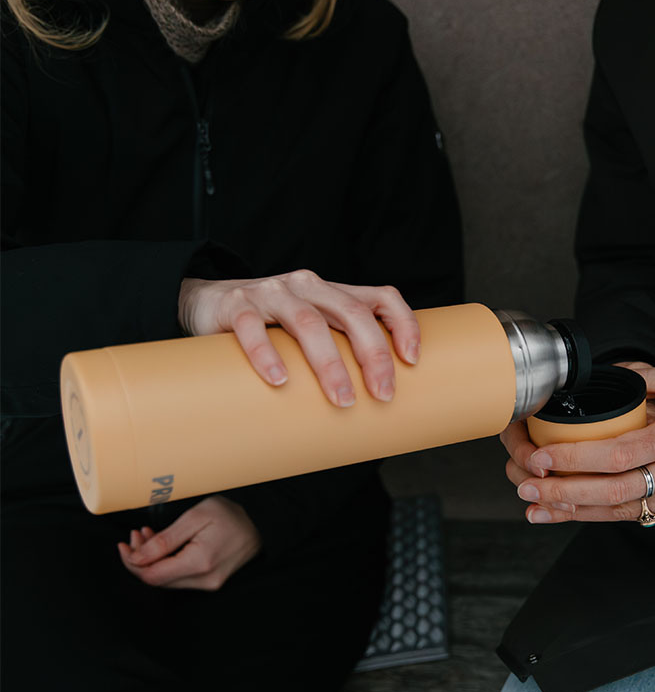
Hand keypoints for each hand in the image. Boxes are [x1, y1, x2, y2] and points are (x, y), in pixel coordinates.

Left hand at [117, 496, 261, 590]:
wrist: (263, 522)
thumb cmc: (232, 514)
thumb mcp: (197, 516)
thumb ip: (166, 539)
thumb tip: (137, 557)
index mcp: (199, 563)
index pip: (152, 575)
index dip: (132, 562)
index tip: (125, 544)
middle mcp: (204, 580)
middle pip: (157, 580)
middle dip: (140, 559)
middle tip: (137, 535)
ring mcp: (210, 584)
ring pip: (167, 579)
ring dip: (153, 560)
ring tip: (149, 536)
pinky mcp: (212, 581)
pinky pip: (181, 577)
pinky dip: (167, 563)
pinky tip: (165, 546)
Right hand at [179, 270, 419, 405]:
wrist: (204, 301)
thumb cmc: (270, 326)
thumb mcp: (309, 329)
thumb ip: (336, 348)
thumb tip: (373, 405)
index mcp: (332, 292)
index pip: (380, 297)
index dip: (403, 323)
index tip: (413, 360)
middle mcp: (308, 286)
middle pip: (351, 313)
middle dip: (373, 355)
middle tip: (383, 394)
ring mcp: (272, 292)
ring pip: (309, 323)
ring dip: (330, 364)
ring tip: (342, 399)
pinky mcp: (236, 305)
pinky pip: (253, 328)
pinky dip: (267, 354)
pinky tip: (279, 381)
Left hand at [502, 365, 654, 524]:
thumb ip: (653, 376)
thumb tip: (617, 372)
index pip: (617, 454)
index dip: (576, 459)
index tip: (543, 456)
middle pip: (612, 492)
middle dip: (563, 492)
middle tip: (526, 488)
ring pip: (620, 513)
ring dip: (574, 512)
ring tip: (536, 509)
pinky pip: (637, 517)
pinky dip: (600, 517)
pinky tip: (573, 515)